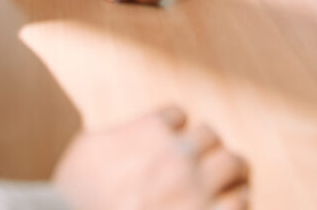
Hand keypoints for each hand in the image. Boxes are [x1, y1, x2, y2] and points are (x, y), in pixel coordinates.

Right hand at [53, 105, 248, 209]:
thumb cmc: (75, 196)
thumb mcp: (86, 149)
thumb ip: (117, 134)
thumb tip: (132, 132)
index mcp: (149, 130)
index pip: (176, 115)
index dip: (172, 130)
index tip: (167, 146)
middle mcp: (178, 154)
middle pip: (210, 136)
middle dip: (208, 148)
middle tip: (207, 162)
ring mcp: (196, 190)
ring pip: (234, 164)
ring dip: (230, 173)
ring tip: (228, 184)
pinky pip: (241, 202)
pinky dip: (236, 203)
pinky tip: (225, 208)